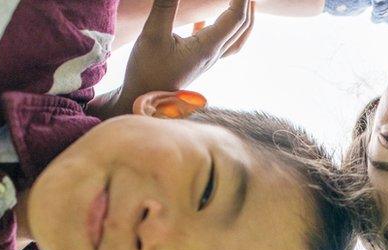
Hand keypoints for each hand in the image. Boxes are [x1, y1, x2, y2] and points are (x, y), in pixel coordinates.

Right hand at [122, 0, 253, 109]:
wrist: (140, 101)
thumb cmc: (146, 73)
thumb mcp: (152, 34)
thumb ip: (165, 5)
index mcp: (208, 48)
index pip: (236, 17)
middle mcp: (212, 55)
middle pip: (241, 27)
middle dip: (248, 4)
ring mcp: (206, 61)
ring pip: (234, 38)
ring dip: (241, 18)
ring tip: (241, 2)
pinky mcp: (195, 63)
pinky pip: (215, 43)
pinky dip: (218, 27)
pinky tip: (204, 18)